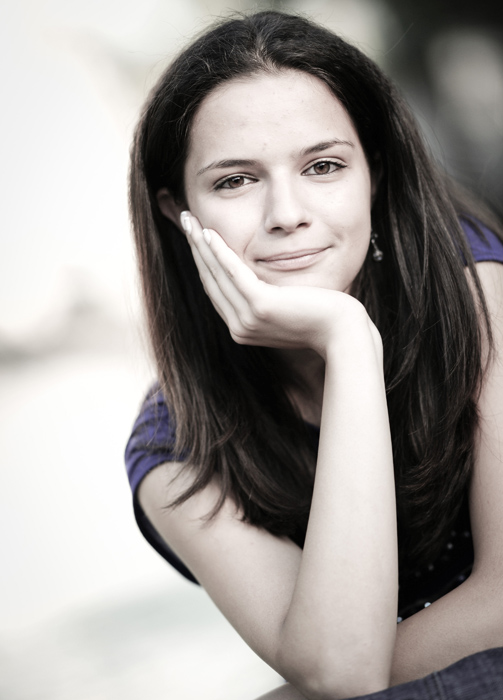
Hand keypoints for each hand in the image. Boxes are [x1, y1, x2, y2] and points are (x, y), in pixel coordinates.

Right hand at [181, 212, 376, 357]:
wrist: (344, 334)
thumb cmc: (324, 318)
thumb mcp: (289, 307)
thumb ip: (268, 299)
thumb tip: (261, 281)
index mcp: (243, 327)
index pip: (216, 289)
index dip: (203, 260)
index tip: (196, 235)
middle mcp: (240, 327)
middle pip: (209, 280)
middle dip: (195, 248)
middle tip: (185, 220)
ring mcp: (248, 320)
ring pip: (216, 275)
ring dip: (200, 245)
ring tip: (189, 219)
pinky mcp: (261, 307)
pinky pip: (234, 274)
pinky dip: (220, 252)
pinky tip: (209, 233)